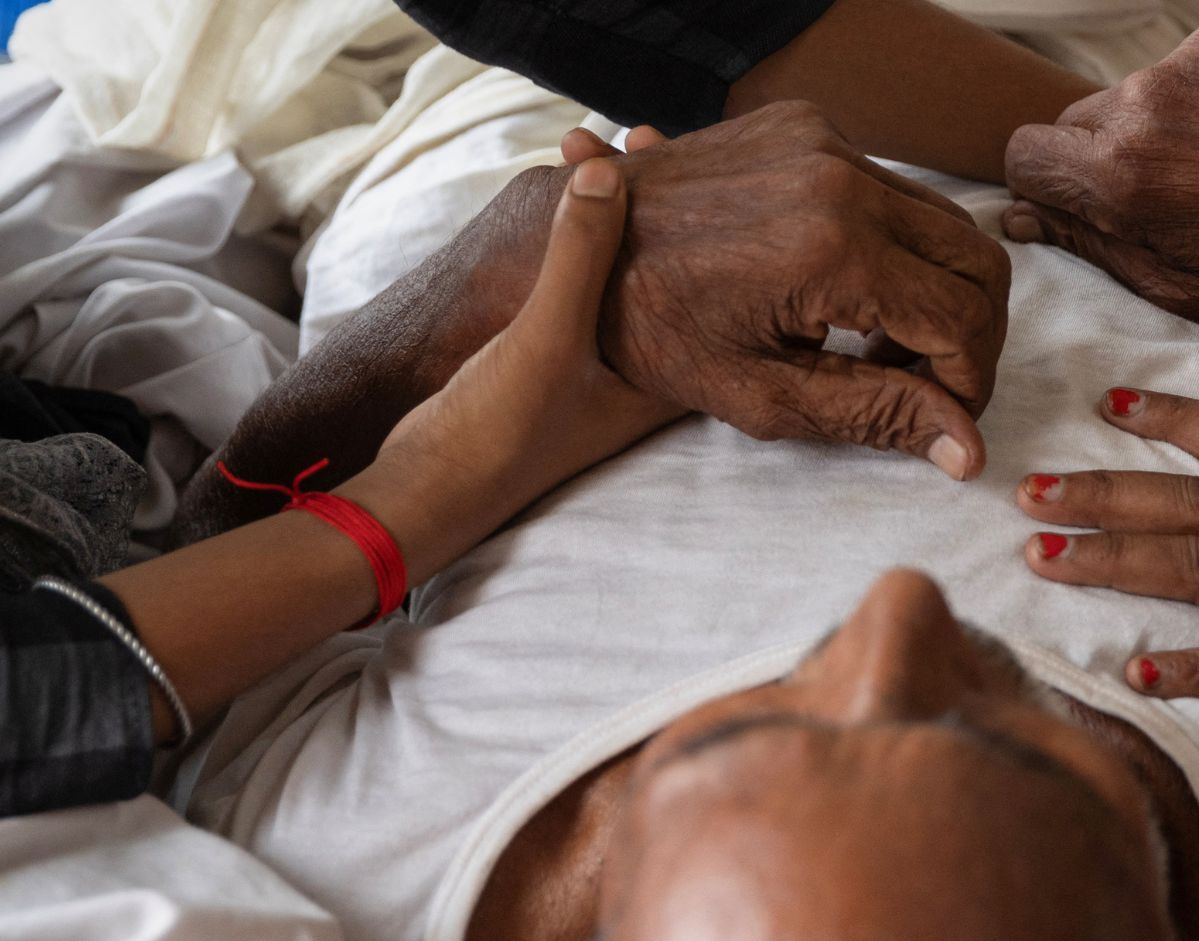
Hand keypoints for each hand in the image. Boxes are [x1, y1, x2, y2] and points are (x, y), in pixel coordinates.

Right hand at [383, 159, 683, 511]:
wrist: (429, 490)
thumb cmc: (499, 429)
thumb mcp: (545, 335)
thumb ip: (579, 256)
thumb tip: (609, 172)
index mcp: (667, 371)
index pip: (713, 281)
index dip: (706, 213)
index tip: (674, 153)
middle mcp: (645, 367)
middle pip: (672, 269)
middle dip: (652, 203)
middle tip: (633, 137)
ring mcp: (601, 364)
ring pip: (622, 273)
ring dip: (607, 216)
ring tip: (581, 150)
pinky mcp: (557, 360)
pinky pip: (581, 282)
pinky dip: (572, 237)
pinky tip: (551, 196)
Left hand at [530, 102, 1012, 480]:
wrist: (575, 250)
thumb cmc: (654, 334)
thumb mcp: (764, 395)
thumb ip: (876, 414)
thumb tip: (968, 449)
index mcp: (833, 249)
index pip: (962, 318)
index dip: (969, 382)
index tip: (945, 418)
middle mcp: (842, 177)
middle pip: (980, 262)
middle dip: (972, 336)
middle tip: (931, 387)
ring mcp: (826, 142)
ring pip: (947, 223)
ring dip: (938, 292)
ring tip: (882, 347)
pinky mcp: (809, 127)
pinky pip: (896, 190)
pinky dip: (899, 249)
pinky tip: (849, 295)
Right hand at [1000, 14, 1198, 329]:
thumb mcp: (1178, 287)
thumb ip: (1088, 246)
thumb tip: (1022, 215)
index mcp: (1121, 175)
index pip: (1025, 154)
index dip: (1048, 186)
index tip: (1084, 206)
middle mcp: (1146, 101)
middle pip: (1078, 121)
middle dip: (1104, 157)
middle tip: (1169, 197)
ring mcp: (1192, 58)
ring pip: (1136, 92)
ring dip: (1161, 125)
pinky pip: (1189, 64)